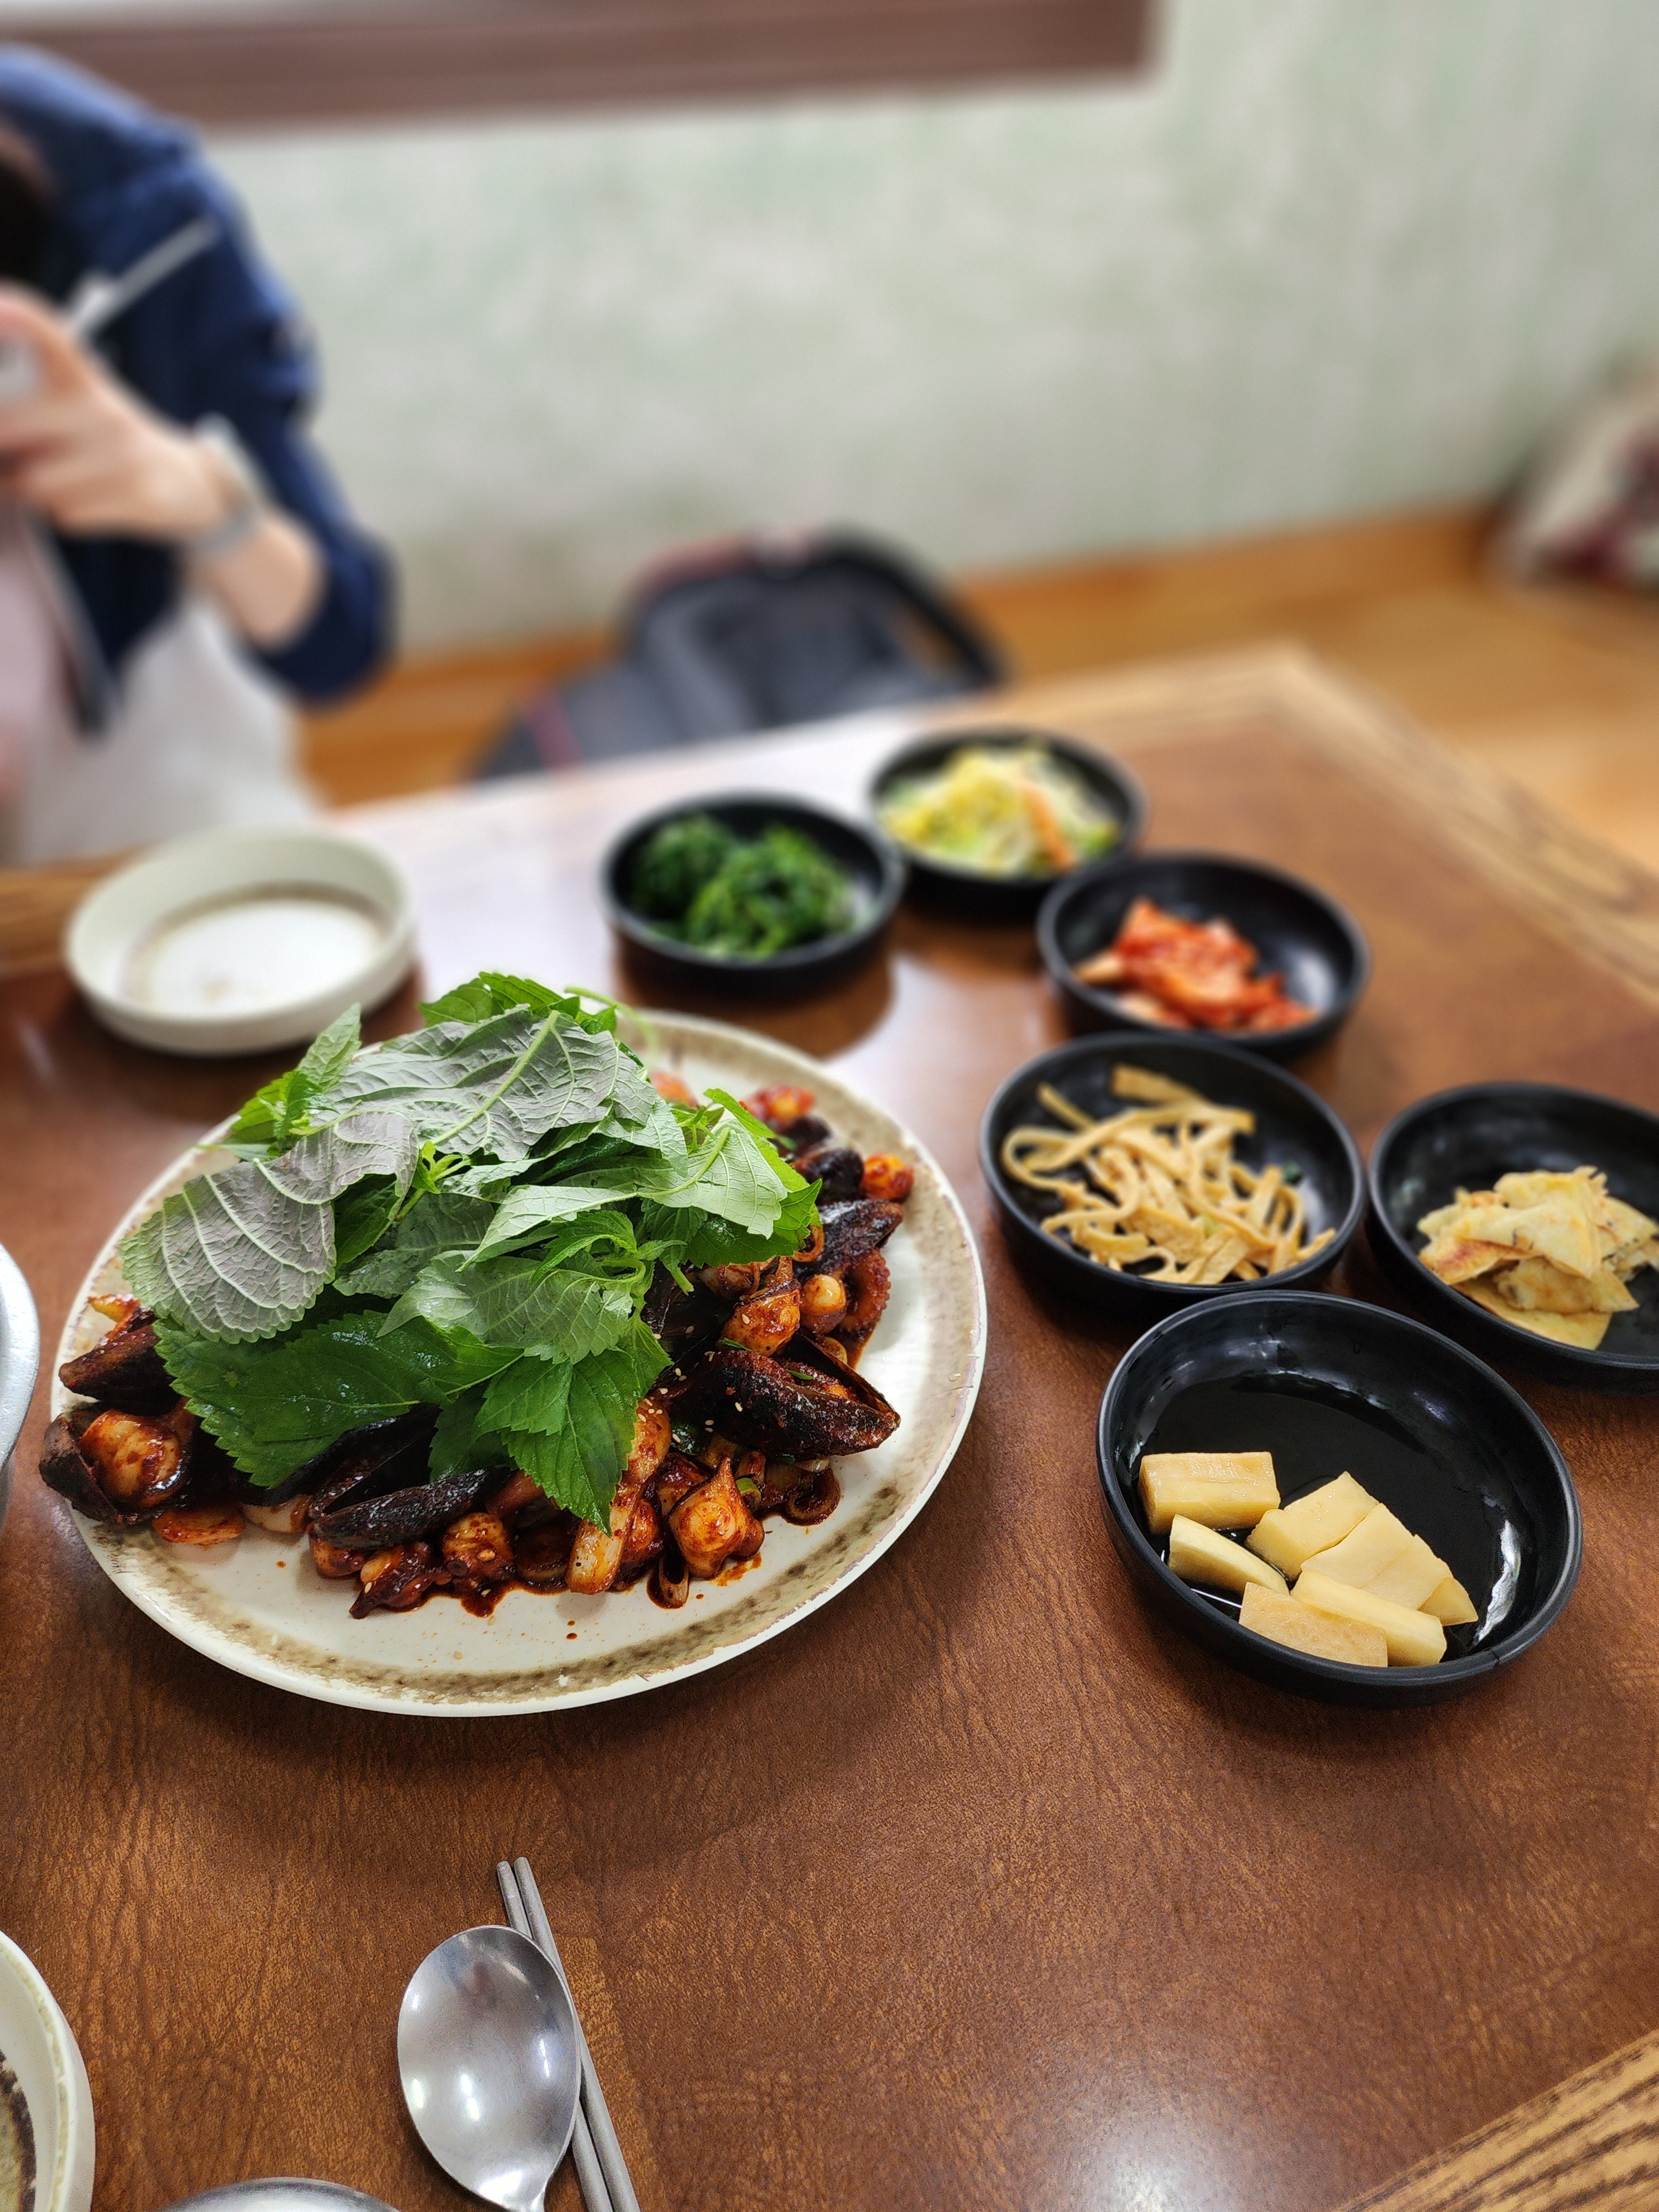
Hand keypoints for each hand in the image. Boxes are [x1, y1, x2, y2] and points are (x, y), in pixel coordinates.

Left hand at [0, 286, 236, 539]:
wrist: (187, 483)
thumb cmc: (105, 439)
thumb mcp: (76, 399)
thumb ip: (26, 392)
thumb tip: (1, 429)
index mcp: (82, 377)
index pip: (51, 338)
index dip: (23, 321)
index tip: (1, 310)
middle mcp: (103, 409)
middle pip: (9, 428)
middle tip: (7, 453)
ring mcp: (124, 454)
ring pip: (34, 483)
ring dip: (25, 489)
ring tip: (49, 479)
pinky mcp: (138, 497)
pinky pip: (66, 516)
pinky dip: (62, 514)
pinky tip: (83, 499)